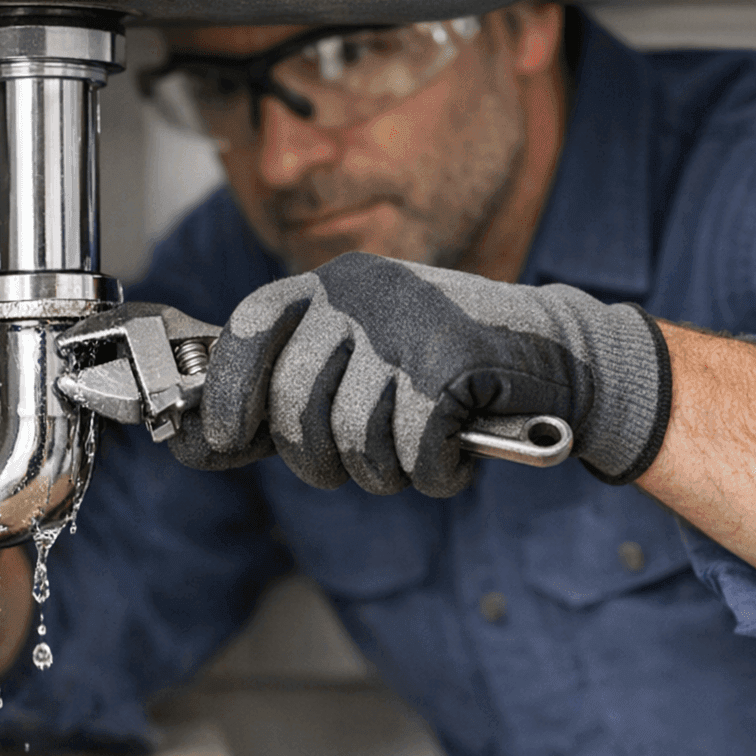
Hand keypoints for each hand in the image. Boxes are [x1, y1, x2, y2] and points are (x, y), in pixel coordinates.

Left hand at [175, 252, 670, 496]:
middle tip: (355, 466)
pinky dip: (432, 472)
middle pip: (295, 402)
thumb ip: (284, 395)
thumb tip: (194, 440)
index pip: (248, 328)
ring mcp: (407, 319)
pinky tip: (453, 455)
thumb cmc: (446, 371)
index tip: (224, 440)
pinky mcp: (453, 355)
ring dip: (384, 470)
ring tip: (415, 452)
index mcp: (329, 283)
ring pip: (353, 435)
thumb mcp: (358, 363)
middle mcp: (362, 290)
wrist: (561, 355)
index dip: (227, 392)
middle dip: (320, 459)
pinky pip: (411, 447)